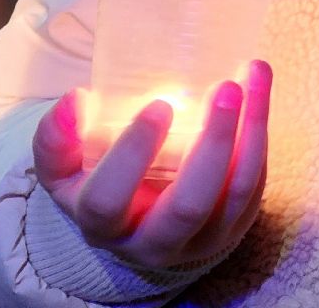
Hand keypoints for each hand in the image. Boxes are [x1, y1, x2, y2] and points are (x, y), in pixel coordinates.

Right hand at [32, 60, 271, 270]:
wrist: (137, 225)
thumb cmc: (97, 184)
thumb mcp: (64, 168)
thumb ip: (56, 138)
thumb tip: (74, 100)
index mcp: (105, 227)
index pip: (110, 200)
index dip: (132, 155)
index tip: (158, 105)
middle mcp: (155, 243)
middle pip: (189, 205)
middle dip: (213, 144)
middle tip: (225, 88)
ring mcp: (202, 240)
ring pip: (237, 191)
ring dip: (252, 130)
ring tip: (255, 75)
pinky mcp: (237, 226)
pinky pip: (256, 183)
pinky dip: (261, 136)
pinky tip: (259, 92)